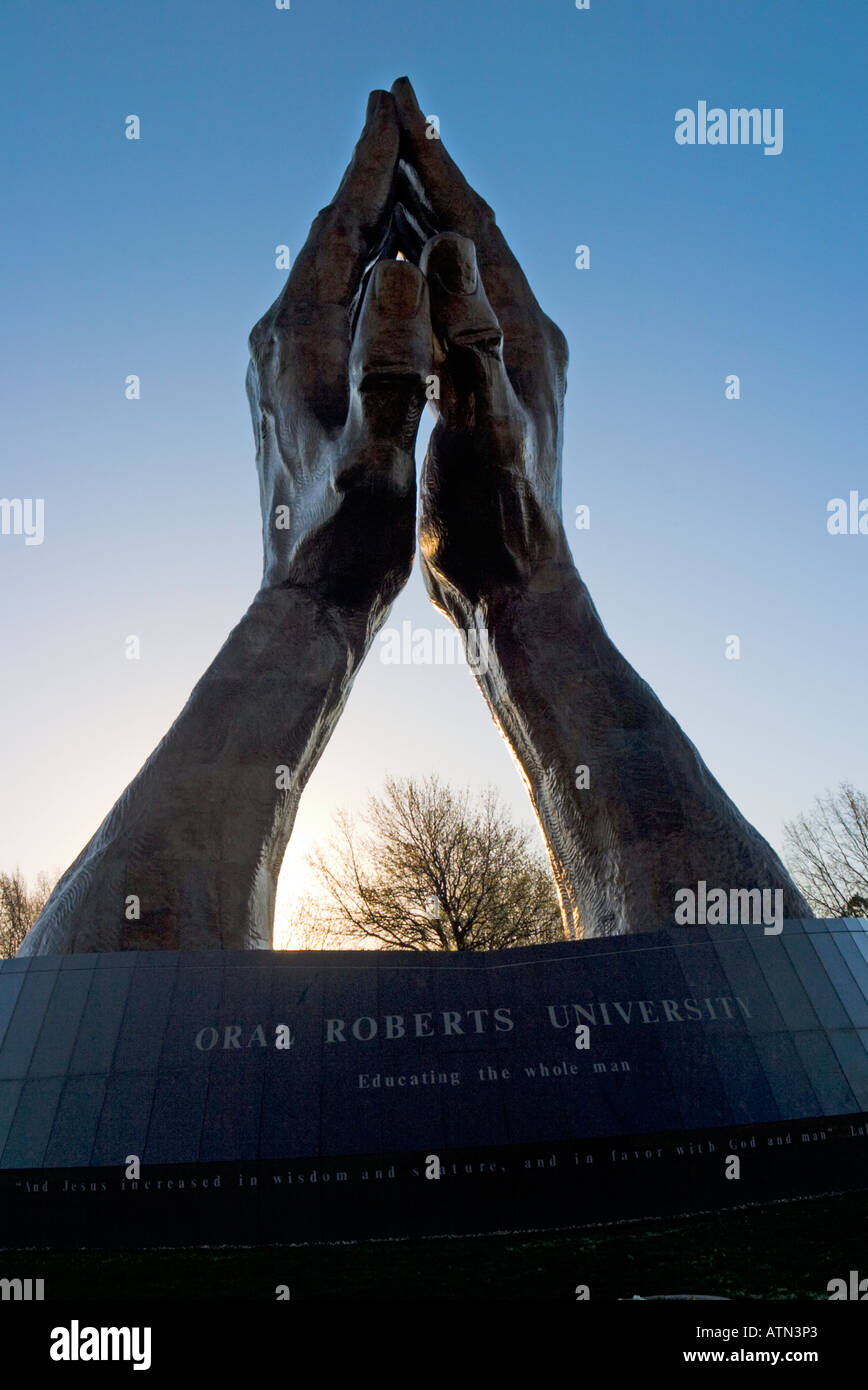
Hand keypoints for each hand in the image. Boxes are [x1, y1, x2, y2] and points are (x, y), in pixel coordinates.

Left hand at [246, 89, 431, 621]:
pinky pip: (327, 313)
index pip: (339, 231)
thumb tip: (405, 269)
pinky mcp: (289, 397)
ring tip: (395, 187)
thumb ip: (392, 363)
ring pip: (325, 275)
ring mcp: (279, 372)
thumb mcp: (381, 453)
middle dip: (365, 182)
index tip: (396, 110)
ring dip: (363, 229)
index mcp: (301, 345)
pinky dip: (359, 279)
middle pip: (326, 240)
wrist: (308, 600)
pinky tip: (382, 283)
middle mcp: (279, 346)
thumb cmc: (350, 537)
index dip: (372, 169)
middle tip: (396, 123)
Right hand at [388, 77, 570, 618]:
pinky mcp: (478, 401)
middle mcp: (518, 342)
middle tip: (392, 116)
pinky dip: (417, 282)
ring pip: (456, 276)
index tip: (401, 103)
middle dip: (430, 176)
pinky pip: (444, 318)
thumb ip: (469, 334)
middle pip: (470, 237)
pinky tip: (394, 281)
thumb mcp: (484, 421)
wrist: (513, 588)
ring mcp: (501, 370)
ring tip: (388, 179)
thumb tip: (447, 242)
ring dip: (423, 222)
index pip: (476, 228)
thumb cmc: (499, 518)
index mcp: (522, 335)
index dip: (437, 163)